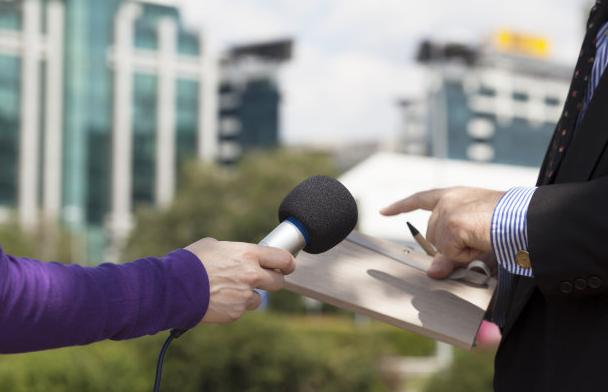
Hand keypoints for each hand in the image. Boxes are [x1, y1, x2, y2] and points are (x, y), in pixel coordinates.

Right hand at [185, 238, 295, 322]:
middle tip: (262, 280)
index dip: (288, 263)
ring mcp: (245, 296)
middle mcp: (251, 275)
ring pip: (259, 299)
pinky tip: (218, 300)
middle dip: (272, 281)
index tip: (288, 266)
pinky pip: (242, 309)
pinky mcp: (236, 312)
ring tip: (228, 291)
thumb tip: (236, 253)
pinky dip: (234, 306)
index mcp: (248, 254)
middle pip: (278, 282)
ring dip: (249, 296)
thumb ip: (232, 250)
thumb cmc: (190, 262)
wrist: (173, 287)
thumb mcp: (212, 245)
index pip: (282, 258)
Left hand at [380, 187, 503, 276]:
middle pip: (431, 235)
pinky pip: (451, 253)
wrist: (527, 217)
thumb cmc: (509, 223)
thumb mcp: (475, 236)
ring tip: (483, 239)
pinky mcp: (452, 225)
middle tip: (476, 243)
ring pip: (440, 246)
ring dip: (461, 251)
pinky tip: (481, 243)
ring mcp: (448, 212)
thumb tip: (433, 272)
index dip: (401, 206)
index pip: (421, 199)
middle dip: (449, 246)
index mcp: (454, 195)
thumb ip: (451, 253)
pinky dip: (466, 255)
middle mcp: (447, 200)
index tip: (384, 211)